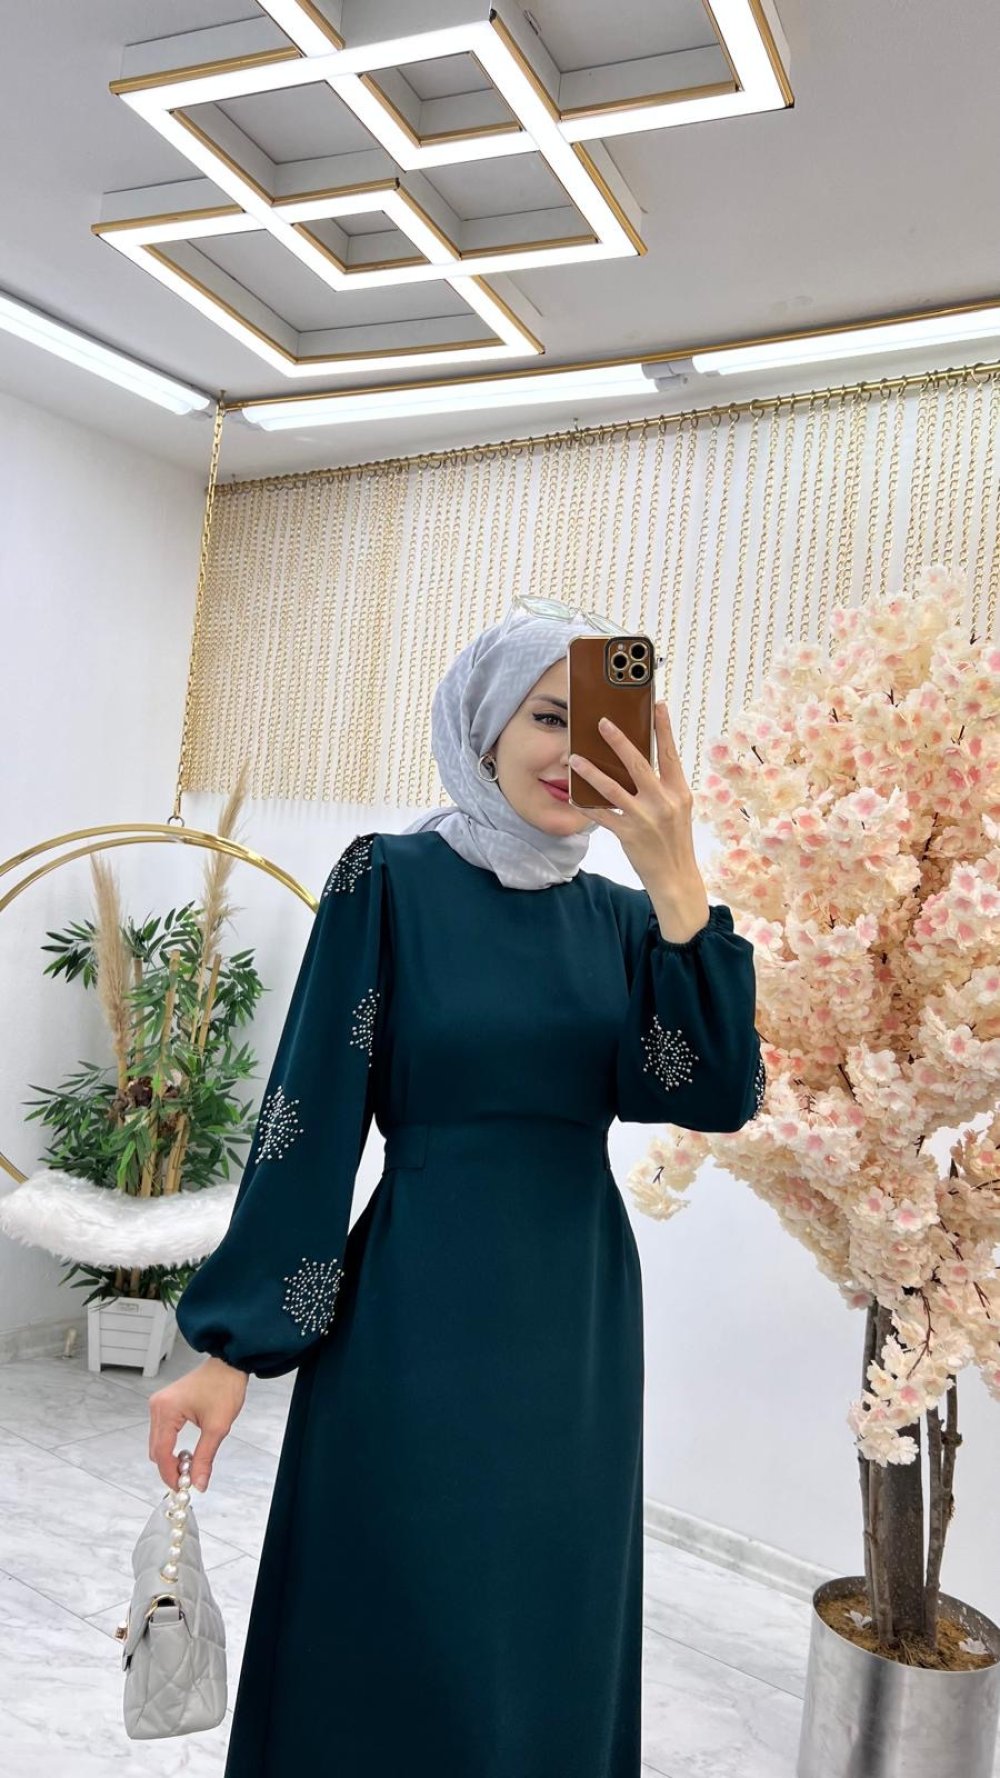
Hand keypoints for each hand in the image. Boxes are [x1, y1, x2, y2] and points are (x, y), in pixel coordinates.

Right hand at [149, 1356, 247, 1491]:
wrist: (228, 1365)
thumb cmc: (224, 1387)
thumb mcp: (217, 1427)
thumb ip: (204, 1458)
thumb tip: (198, 1483)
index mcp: (166, 1410)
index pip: (161, 1452)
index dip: (170, 1474)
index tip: (182, 1488)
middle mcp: (158, 1406)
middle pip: (156, 1450)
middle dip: (170, 1468)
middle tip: (189, 1479)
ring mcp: (160, 1405)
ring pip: (158, 1443)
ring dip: (171, 1457)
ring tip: (191, 1465)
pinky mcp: (165, 1405)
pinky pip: (163, 1433)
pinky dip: (172, 1446)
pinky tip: (187, 1452)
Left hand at [569, 700, 697, 887]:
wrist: (676, 876)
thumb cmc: (675, 840)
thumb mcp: (677, 808)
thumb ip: (664, 785)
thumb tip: (644, 760)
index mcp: (678, 791)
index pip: (670, 753)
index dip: (664, 728)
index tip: (658, 705)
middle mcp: (663, 801)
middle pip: (638, 764)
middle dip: (618, 740)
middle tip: (602, 722)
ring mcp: (644, 818)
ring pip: (612, 788)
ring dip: (591, 771)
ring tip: (574, 758)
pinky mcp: (628, 834)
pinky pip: (601, 815)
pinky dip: (585, 804)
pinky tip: (572, 794)